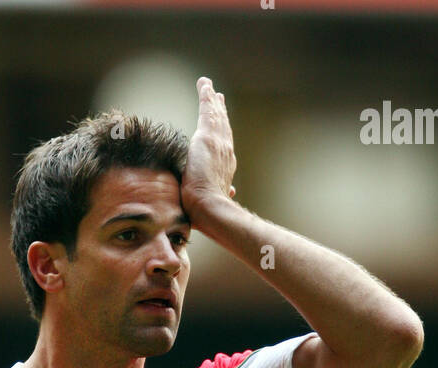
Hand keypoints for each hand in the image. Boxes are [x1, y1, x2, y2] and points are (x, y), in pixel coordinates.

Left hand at [181, 77, 237, 225]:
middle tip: (218, 97)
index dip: (223, 131)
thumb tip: (232, 191)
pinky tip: (204, 85)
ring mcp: (218, 143)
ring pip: (215, 116)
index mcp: (225, 168)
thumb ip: (222, 192)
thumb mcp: (215, 198)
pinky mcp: (207, 137)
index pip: (224, 144)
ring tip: (209, 87)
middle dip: (220, 111)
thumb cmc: (207, 212)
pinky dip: (206, 97)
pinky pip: (206, 111)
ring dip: (212, 100)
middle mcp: (225, 152)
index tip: (221, 121)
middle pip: (222, 126)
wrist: (209, 208)